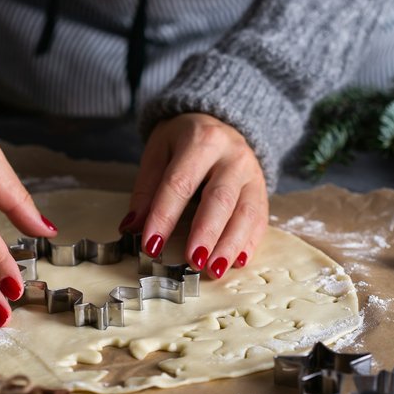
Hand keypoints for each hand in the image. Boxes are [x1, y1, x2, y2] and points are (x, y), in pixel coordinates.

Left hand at [120, 113, 267, 278]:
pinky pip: (260, 219)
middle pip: (220, 198)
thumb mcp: (158, 153)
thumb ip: (146, 189)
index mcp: (201, 140)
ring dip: (230, 244)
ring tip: (214, 270)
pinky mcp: (262, 190)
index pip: (180, 183)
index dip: (164, 216)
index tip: (151, 245)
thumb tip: (131, 226)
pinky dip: (249, 243)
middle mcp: (232, 155)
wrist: (217, 123)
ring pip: (245, 212)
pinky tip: (238, 262)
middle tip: (192, 261)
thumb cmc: (183, 141)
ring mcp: (252, 173)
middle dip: (206, 233)